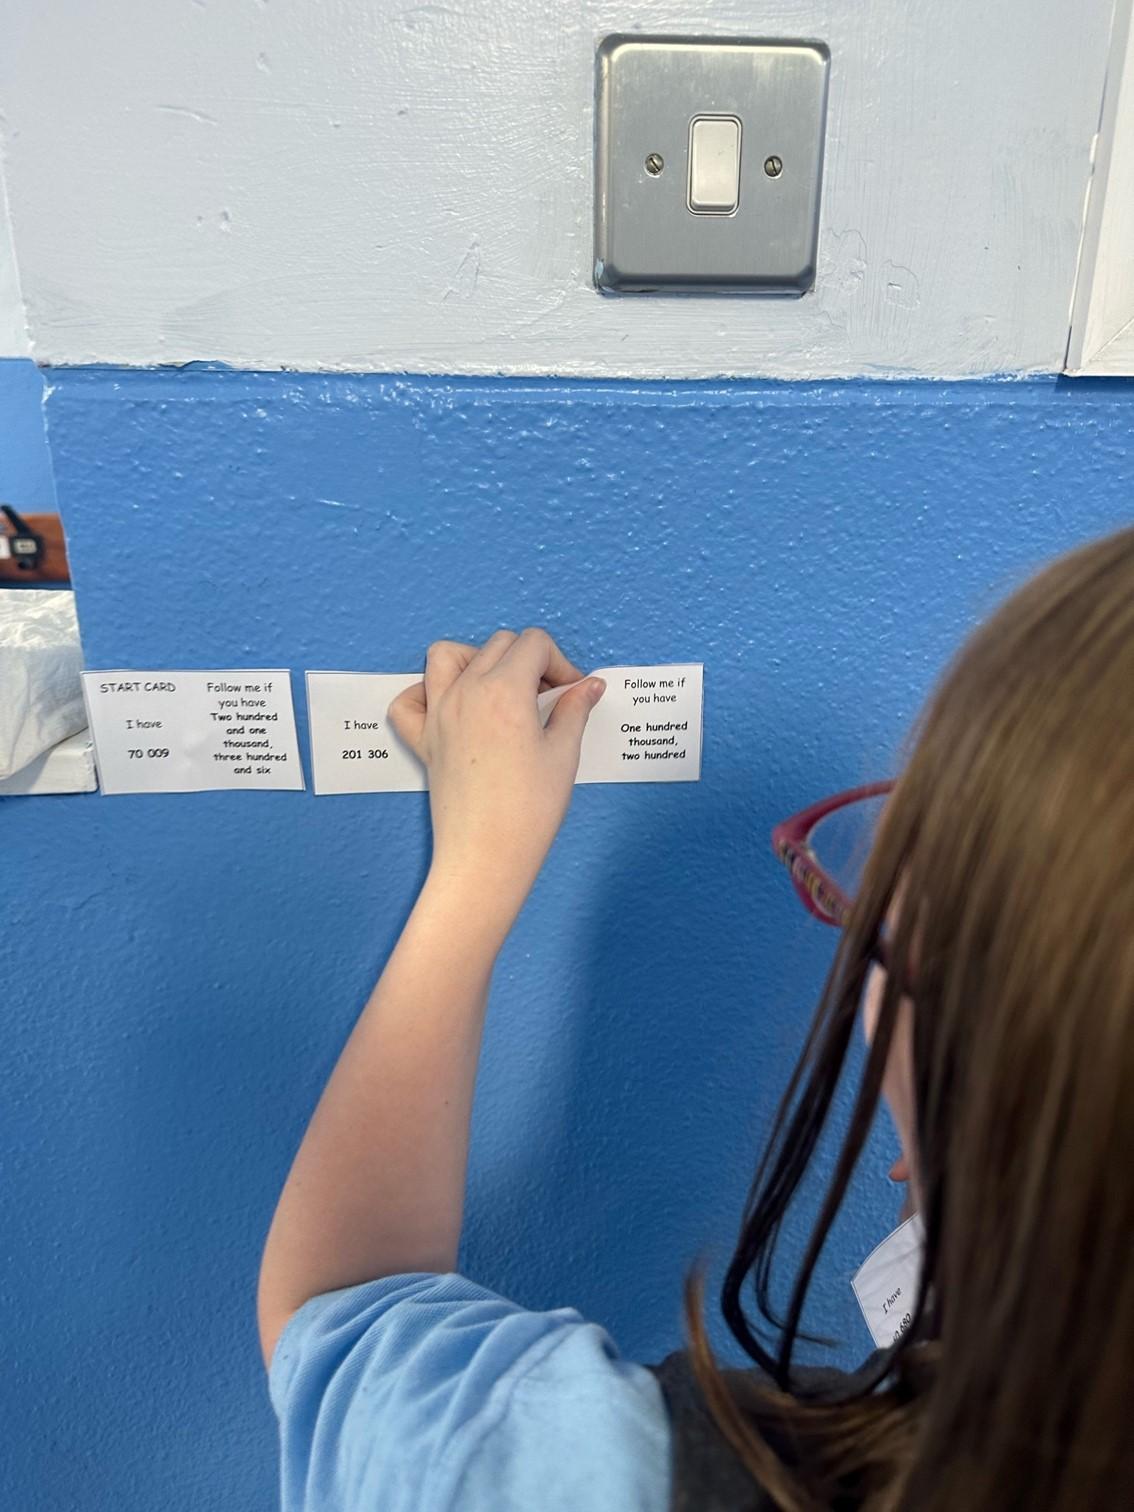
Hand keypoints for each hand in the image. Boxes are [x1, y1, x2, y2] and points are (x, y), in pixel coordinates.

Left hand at [388, 628, 604, 933]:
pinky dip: (424, 693)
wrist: (487, 854)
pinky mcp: (423, 739)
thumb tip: (589, 685)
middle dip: (528, 660)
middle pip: (498, 645)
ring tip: (500, 689)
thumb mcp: (563, 754)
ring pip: (446, 655)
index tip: (571, 692)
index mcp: (505, 690)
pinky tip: (452, 708)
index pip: (534, 643)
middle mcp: (466, 692)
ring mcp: (438, 713)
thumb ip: (574, 710)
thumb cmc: (530, 810)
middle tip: (547, 698)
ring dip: (476, 659)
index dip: (560, 662)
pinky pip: (408, 700)